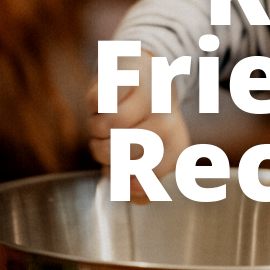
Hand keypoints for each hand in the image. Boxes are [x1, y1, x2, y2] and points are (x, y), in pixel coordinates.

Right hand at [86, 49, 190, 203]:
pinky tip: (107, 103)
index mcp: (176, 143)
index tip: (122, 172)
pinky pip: (96, 103)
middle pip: (118, 155)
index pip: (145, 179)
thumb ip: (143, 185)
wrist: (146, 74)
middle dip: (106, 156)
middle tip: (112, 144)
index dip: (124, 181)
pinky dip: (94, 108)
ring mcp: (148, 96)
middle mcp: (166, 119)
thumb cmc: (145, 122)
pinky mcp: (126, 75)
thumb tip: (133, 195)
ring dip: (97, 131)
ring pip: (103, 129)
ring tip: (109, 124)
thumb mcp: (150, 156)